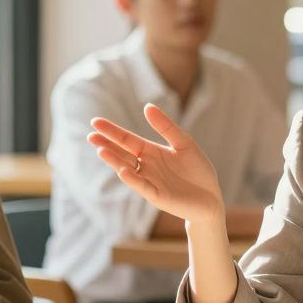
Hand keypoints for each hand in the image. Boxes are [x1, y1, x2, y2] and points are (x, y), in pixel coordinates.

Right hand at [89, 105, 224, 224]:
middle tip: (90, 135)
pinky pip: (142, 186)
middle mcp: (146, 167)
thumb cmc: (197, 170)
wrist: (211, 197)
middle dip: (107, 144)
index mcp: (151, 152)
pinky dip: (132, 179)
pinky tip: (122, 170)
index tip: (95, 122)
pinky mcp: (157, 196)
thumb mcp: (183, 143)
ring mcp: (149, 182)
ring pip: (127, 170)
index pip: (127, 140)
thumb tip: (147, 106)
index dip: (112, 131)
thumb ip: (166, 127)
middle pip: (122, 153)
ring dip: (114, 161)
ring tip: (101, 150)